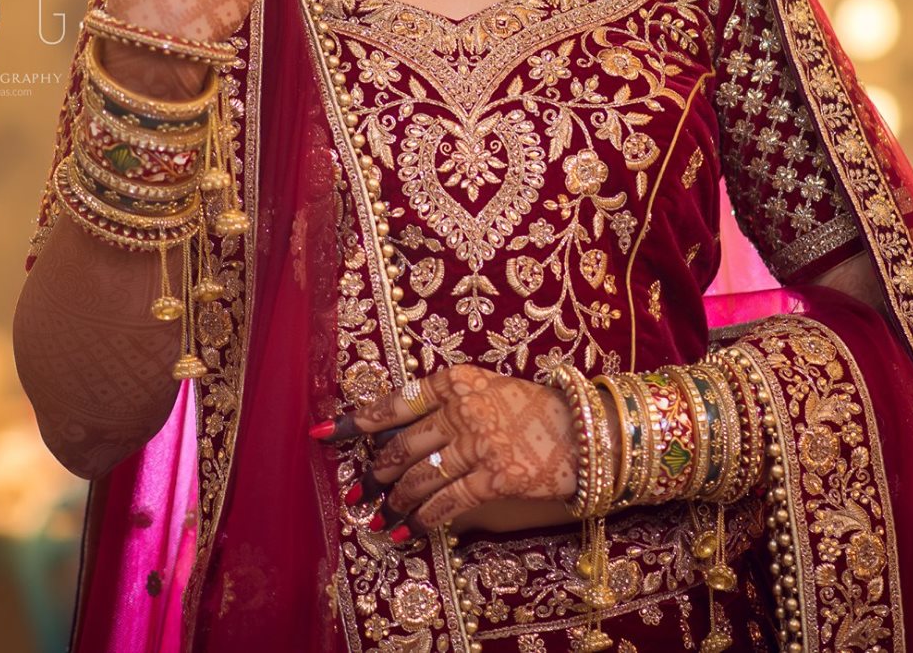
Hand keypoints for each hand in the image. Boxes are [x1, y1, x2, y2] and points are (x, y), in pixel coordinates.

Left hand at [315, 365, 580, 540]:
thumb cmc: (535, 411)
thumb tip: (400, 440)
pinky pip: (447, 502)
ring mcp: (479, 442)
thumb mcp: (488, 391)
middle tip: (357, 492)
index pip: (395, 401)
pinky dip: (424, 520)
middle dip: (374, 474)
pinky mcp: (495, 476)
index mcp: (457, 381)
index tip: (324, 433)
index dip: (356, 421)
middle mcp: (463, 408)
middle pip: (401, 446)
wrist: (588, 432)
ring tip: (381, 518)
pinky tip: (411, 530)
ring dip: (396, 503)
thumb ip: (447, 407)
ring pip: (419, 478)